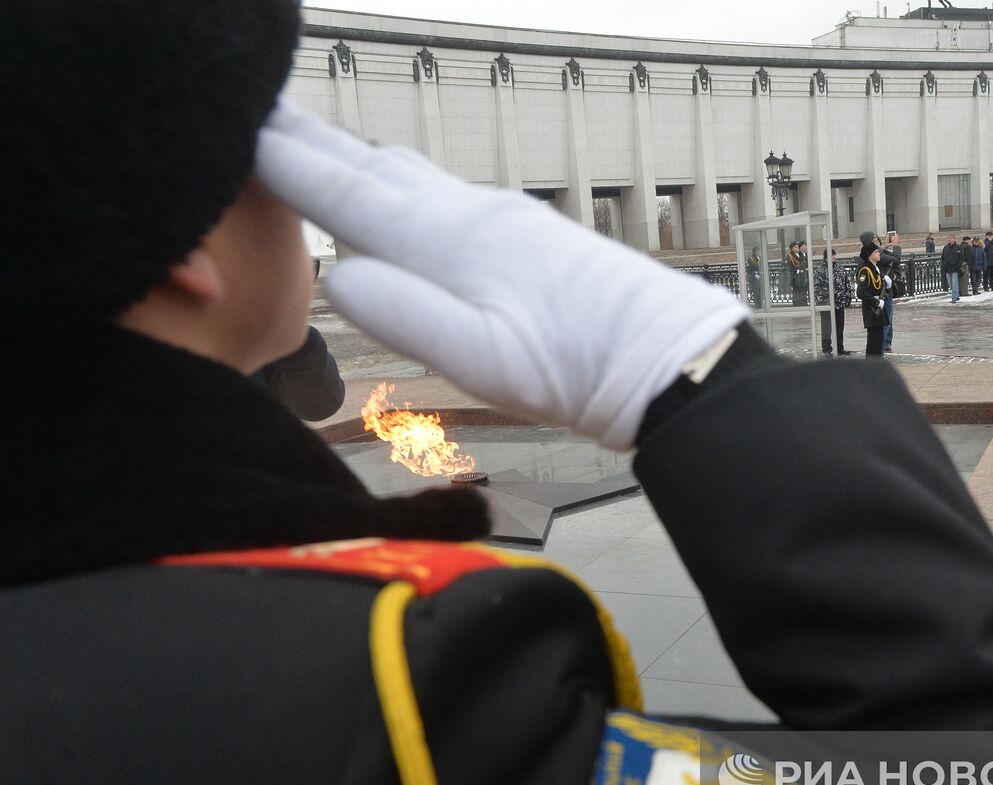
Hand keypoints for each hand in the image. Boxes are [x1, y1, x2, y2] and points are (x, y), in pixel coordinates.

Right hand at [255, 103, 747, 449]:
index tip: (236, 129)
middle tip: (263, 116)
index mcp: (445, 240)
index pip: (344, 191)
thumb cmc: (572, 364)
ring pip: (413, 175)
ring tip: (322, 149)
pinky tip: (408, 199)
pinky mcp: (525, 233)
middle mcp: (468, 213)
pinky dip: (403, 184)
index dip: (285, 161)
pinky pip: (444, 193)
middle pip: (373, 165)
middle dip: (313, 142)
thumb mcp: (478, 356)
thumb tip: (336, 275)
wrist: (660, 355)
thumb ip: (404, 313)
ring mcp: (501, 217)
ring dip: (359, 159)